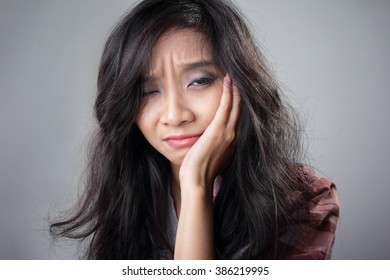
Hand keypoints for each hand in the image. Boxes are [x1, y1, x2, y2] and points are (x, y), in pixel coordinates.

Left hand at [179, 74, 240, 190]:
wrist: (198, 180)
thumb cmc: (200, 171)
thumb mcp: (210, 156)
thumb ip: (213, 146)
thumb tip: (208, 142)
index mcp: (232, 142)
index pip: (237, 118)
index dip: (238, 103)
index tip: (236, 91)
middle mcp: (233, 135)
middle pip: (240, 109)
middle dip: (239, 93)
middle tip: (238, 78)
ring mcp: (227, 133)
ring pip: (235, 105)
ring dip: (235, 89)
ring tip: (233, 76)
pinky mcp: (218, 130)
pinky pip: (226, 106)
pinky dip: (228, 93)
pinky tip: (228, 81)